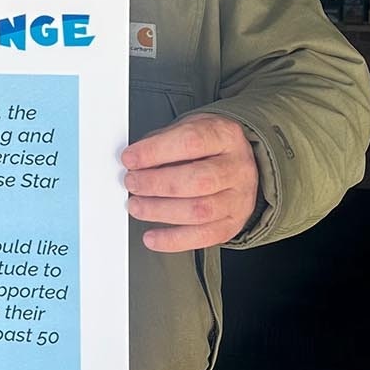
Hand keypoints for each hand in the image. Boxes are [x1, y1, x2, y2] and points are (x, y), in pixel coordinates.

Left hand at [121, 114, 259, 252]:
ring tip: (137, 206)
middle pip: (197, 180)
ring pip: (199, 211)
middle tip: (132, 183)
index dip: (155, 152)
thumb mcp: (188, 129)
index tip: (130, 159)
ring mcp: (239, 198)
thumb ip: (161, 143)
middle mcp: (237, 167)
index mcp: (225, 136)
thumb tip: (132, 161)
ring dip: (160, 211)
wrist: (239, 165)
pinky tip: (152, 236)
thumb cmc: (209, 148)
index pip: (191, 141)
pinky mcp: (233, 223)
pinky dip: (172, 240)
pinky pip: (203, 237)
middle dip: (156, 183)